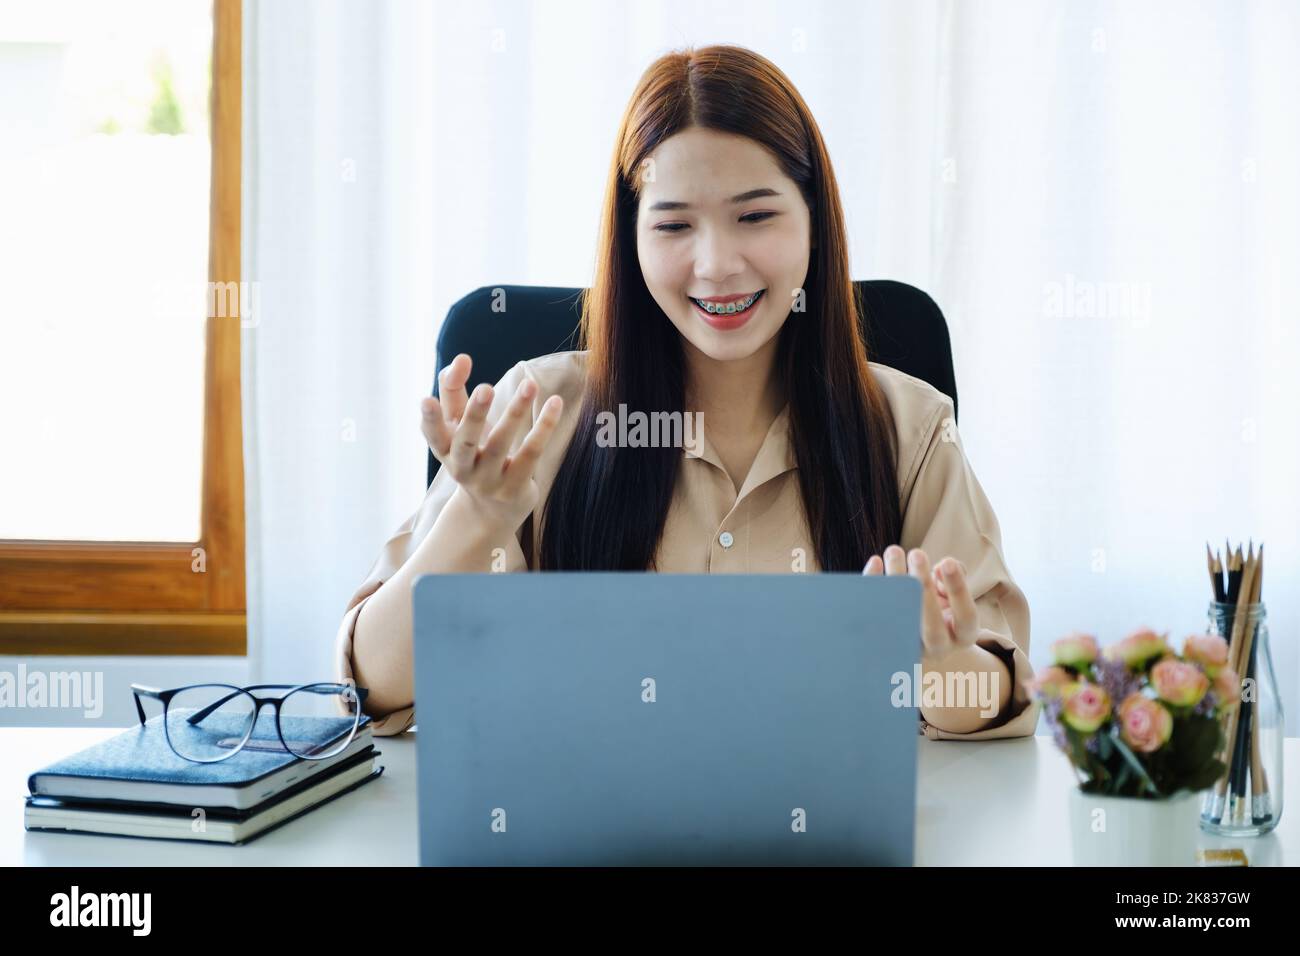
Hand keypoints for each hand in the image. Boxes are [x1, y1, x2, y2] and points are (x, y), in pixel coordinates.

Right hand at [420, 353, 563, 531]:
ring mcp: (489, 480)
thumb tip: (461, 358)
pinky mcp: (516, 486)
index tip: (426, 399)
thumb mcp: (459, 426)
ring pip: (502, 444)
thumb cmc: (473, 454)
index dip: (429, 419)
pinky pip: (531, 453)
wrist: (491, 512)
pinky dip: (544, 427)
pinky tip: (555, 403)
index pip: (433, 434)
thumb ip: (454, 391)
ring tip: (530, 384)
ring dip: (516, 412)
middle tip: (486, 388)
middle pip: (466, 442)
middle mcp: (463, 467)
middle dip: (475, 415)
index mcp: (444, 451)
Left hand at [863, 545, 978, 661]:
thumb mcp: (955, 594)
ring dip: (895, 584)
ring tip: (894, 551)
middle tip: (917, 554)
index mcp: (963, 636)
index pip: (965, 617)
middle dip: (923, 589)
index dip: (958, 590)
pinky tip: (875, 562)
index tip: (947, 561)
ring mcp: (909, 649)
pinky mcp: (885, 640)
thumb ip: (954, 579)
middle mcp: (938, 648)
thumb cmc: (943, 606)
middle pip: (931, 627)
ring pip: (900, 622)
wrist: (921, 635)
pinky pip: (874, 617)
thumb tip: (939, 569)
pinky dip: (873, 587)